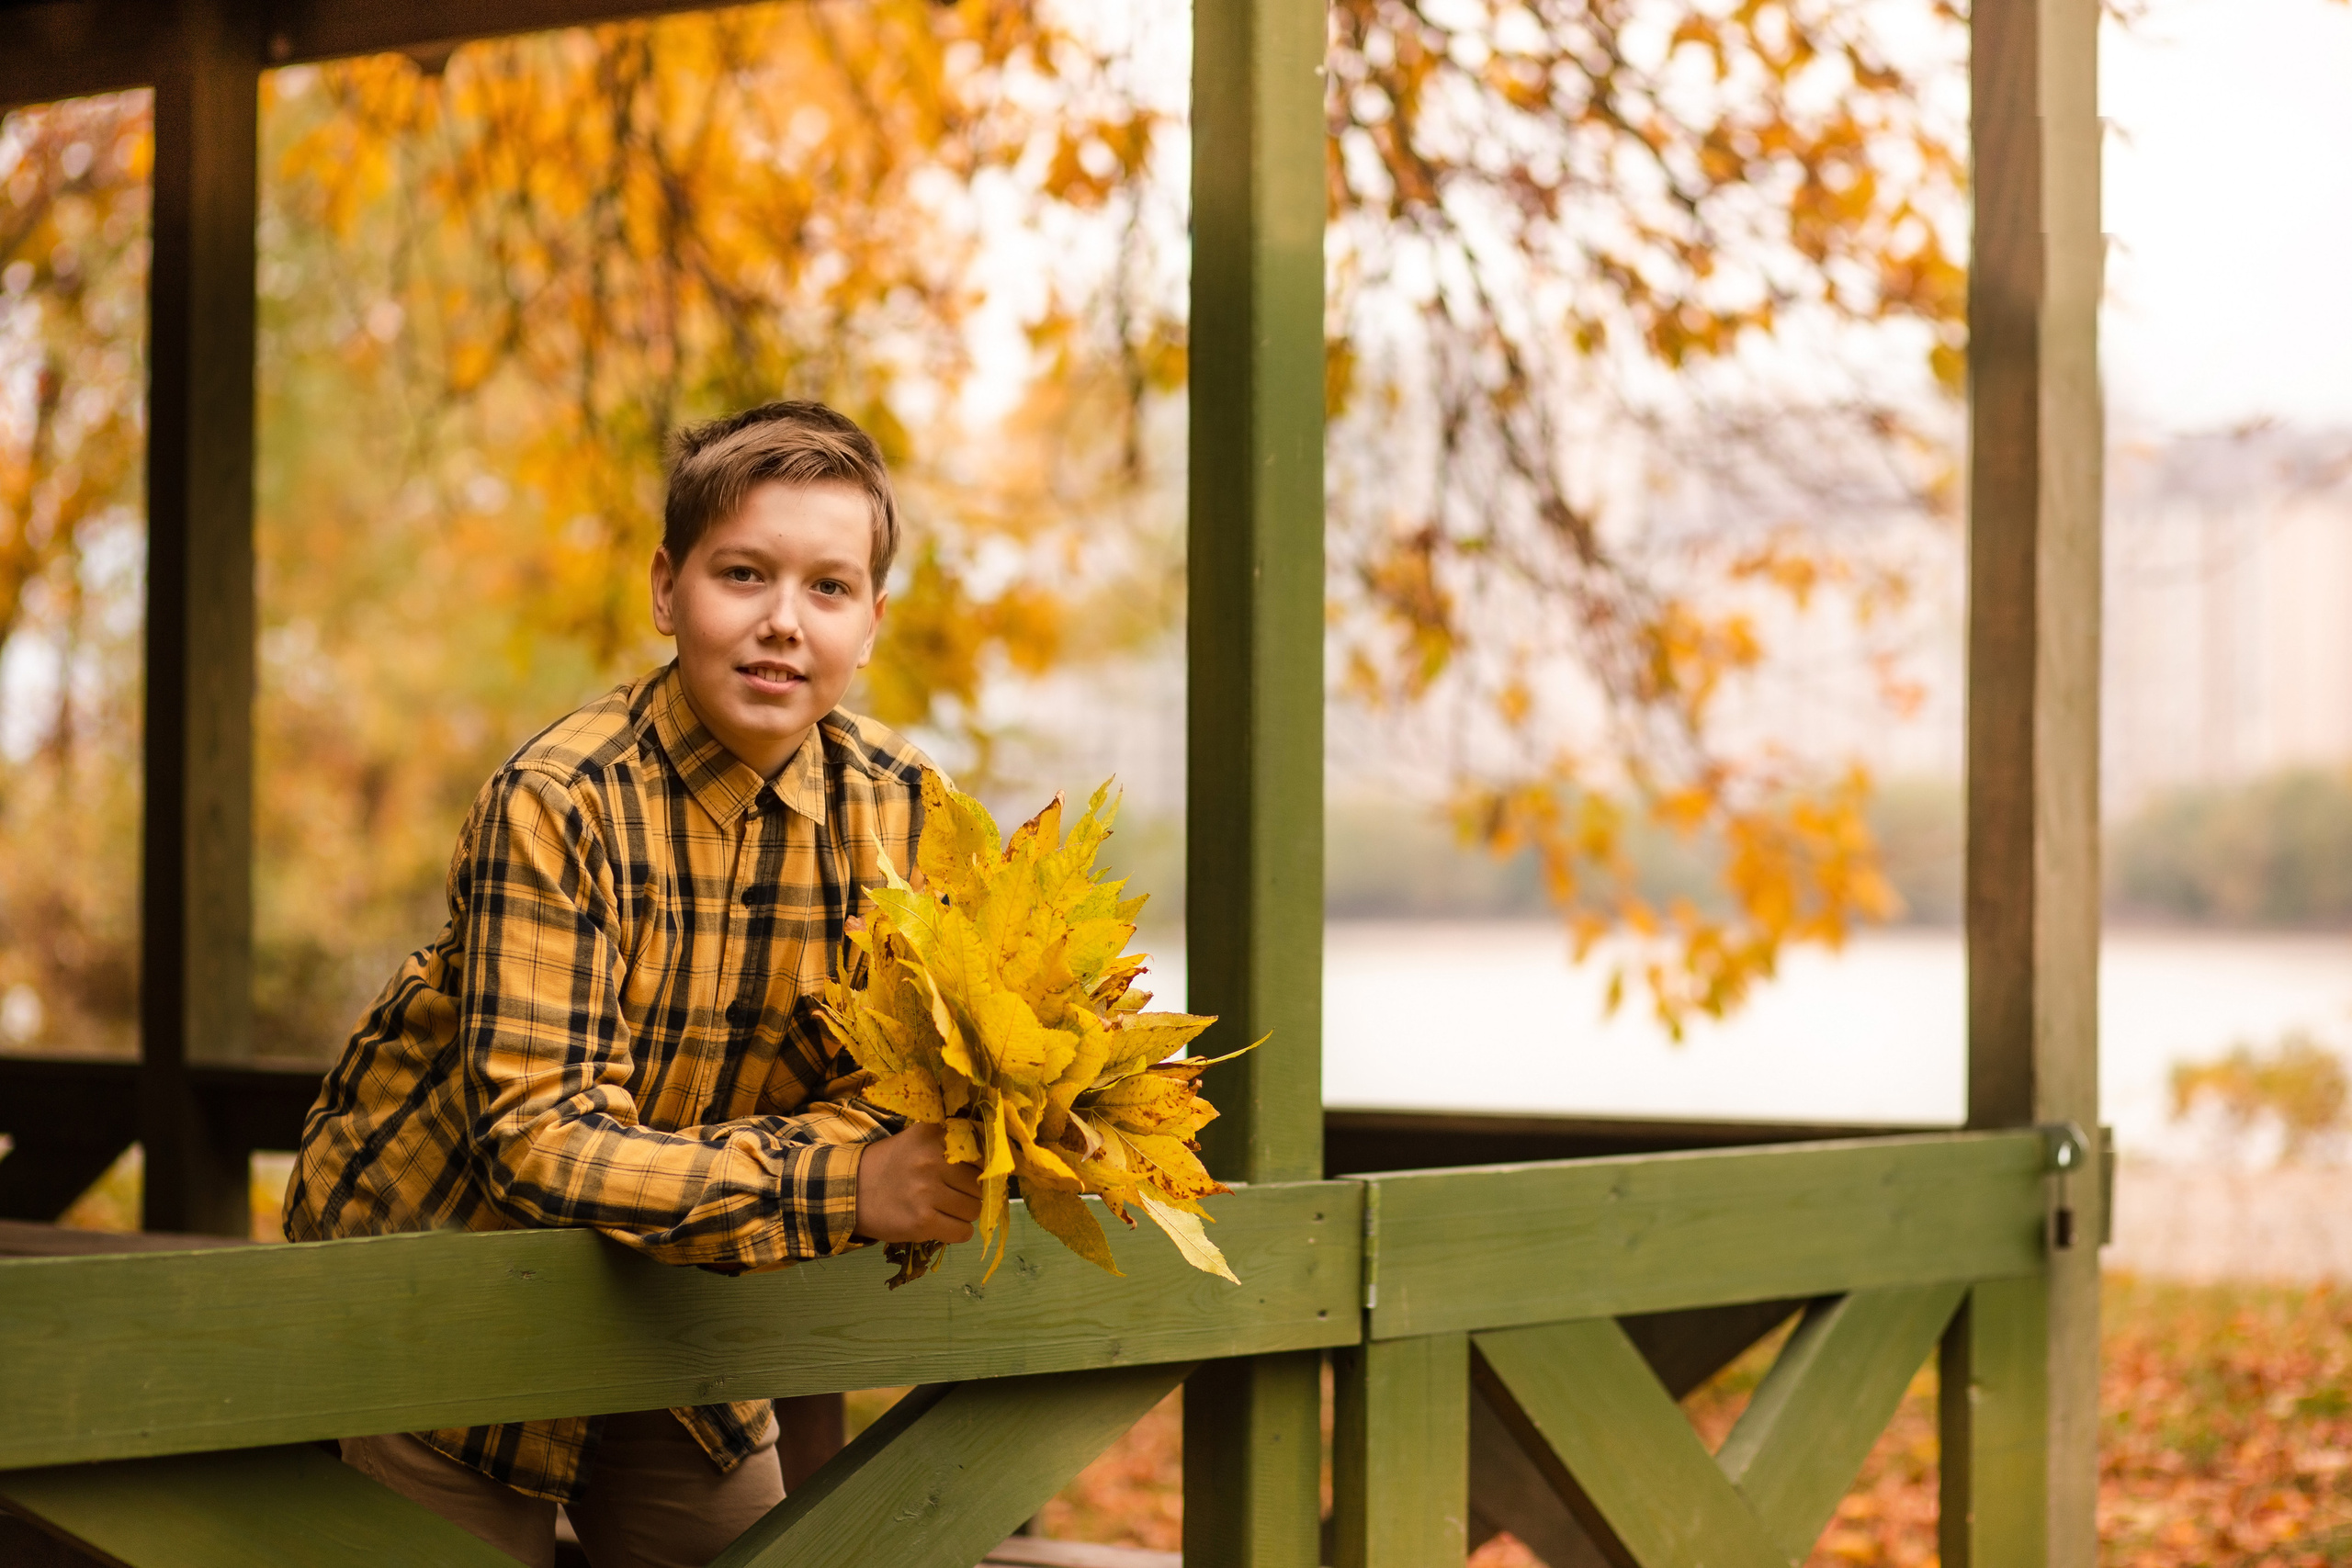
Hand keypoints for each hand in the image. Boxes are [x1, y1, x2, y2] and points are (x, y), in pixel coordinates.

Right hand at [854, 1122, 981, 1242]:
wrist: (850, 1191)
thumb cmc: (892, 1165)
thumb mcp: (919, 1139)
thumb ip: (953, 1142)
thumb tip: (996, 1161)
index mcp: (935, 1135)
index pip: (982, 1152)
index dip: (981, 1166)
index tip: (972, 1172)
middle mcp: (932, 1160)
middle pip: (980, 1184)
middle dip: (972, 1192)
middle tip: (953, 1194)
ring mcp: (927, 1192)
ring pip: (974, 1210)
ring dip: (965, 1213)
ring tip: (945, 1209)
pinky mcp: (922, 1221)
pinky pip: (962, 1232)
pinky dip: (957, 1232)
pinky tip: (942, 1224)